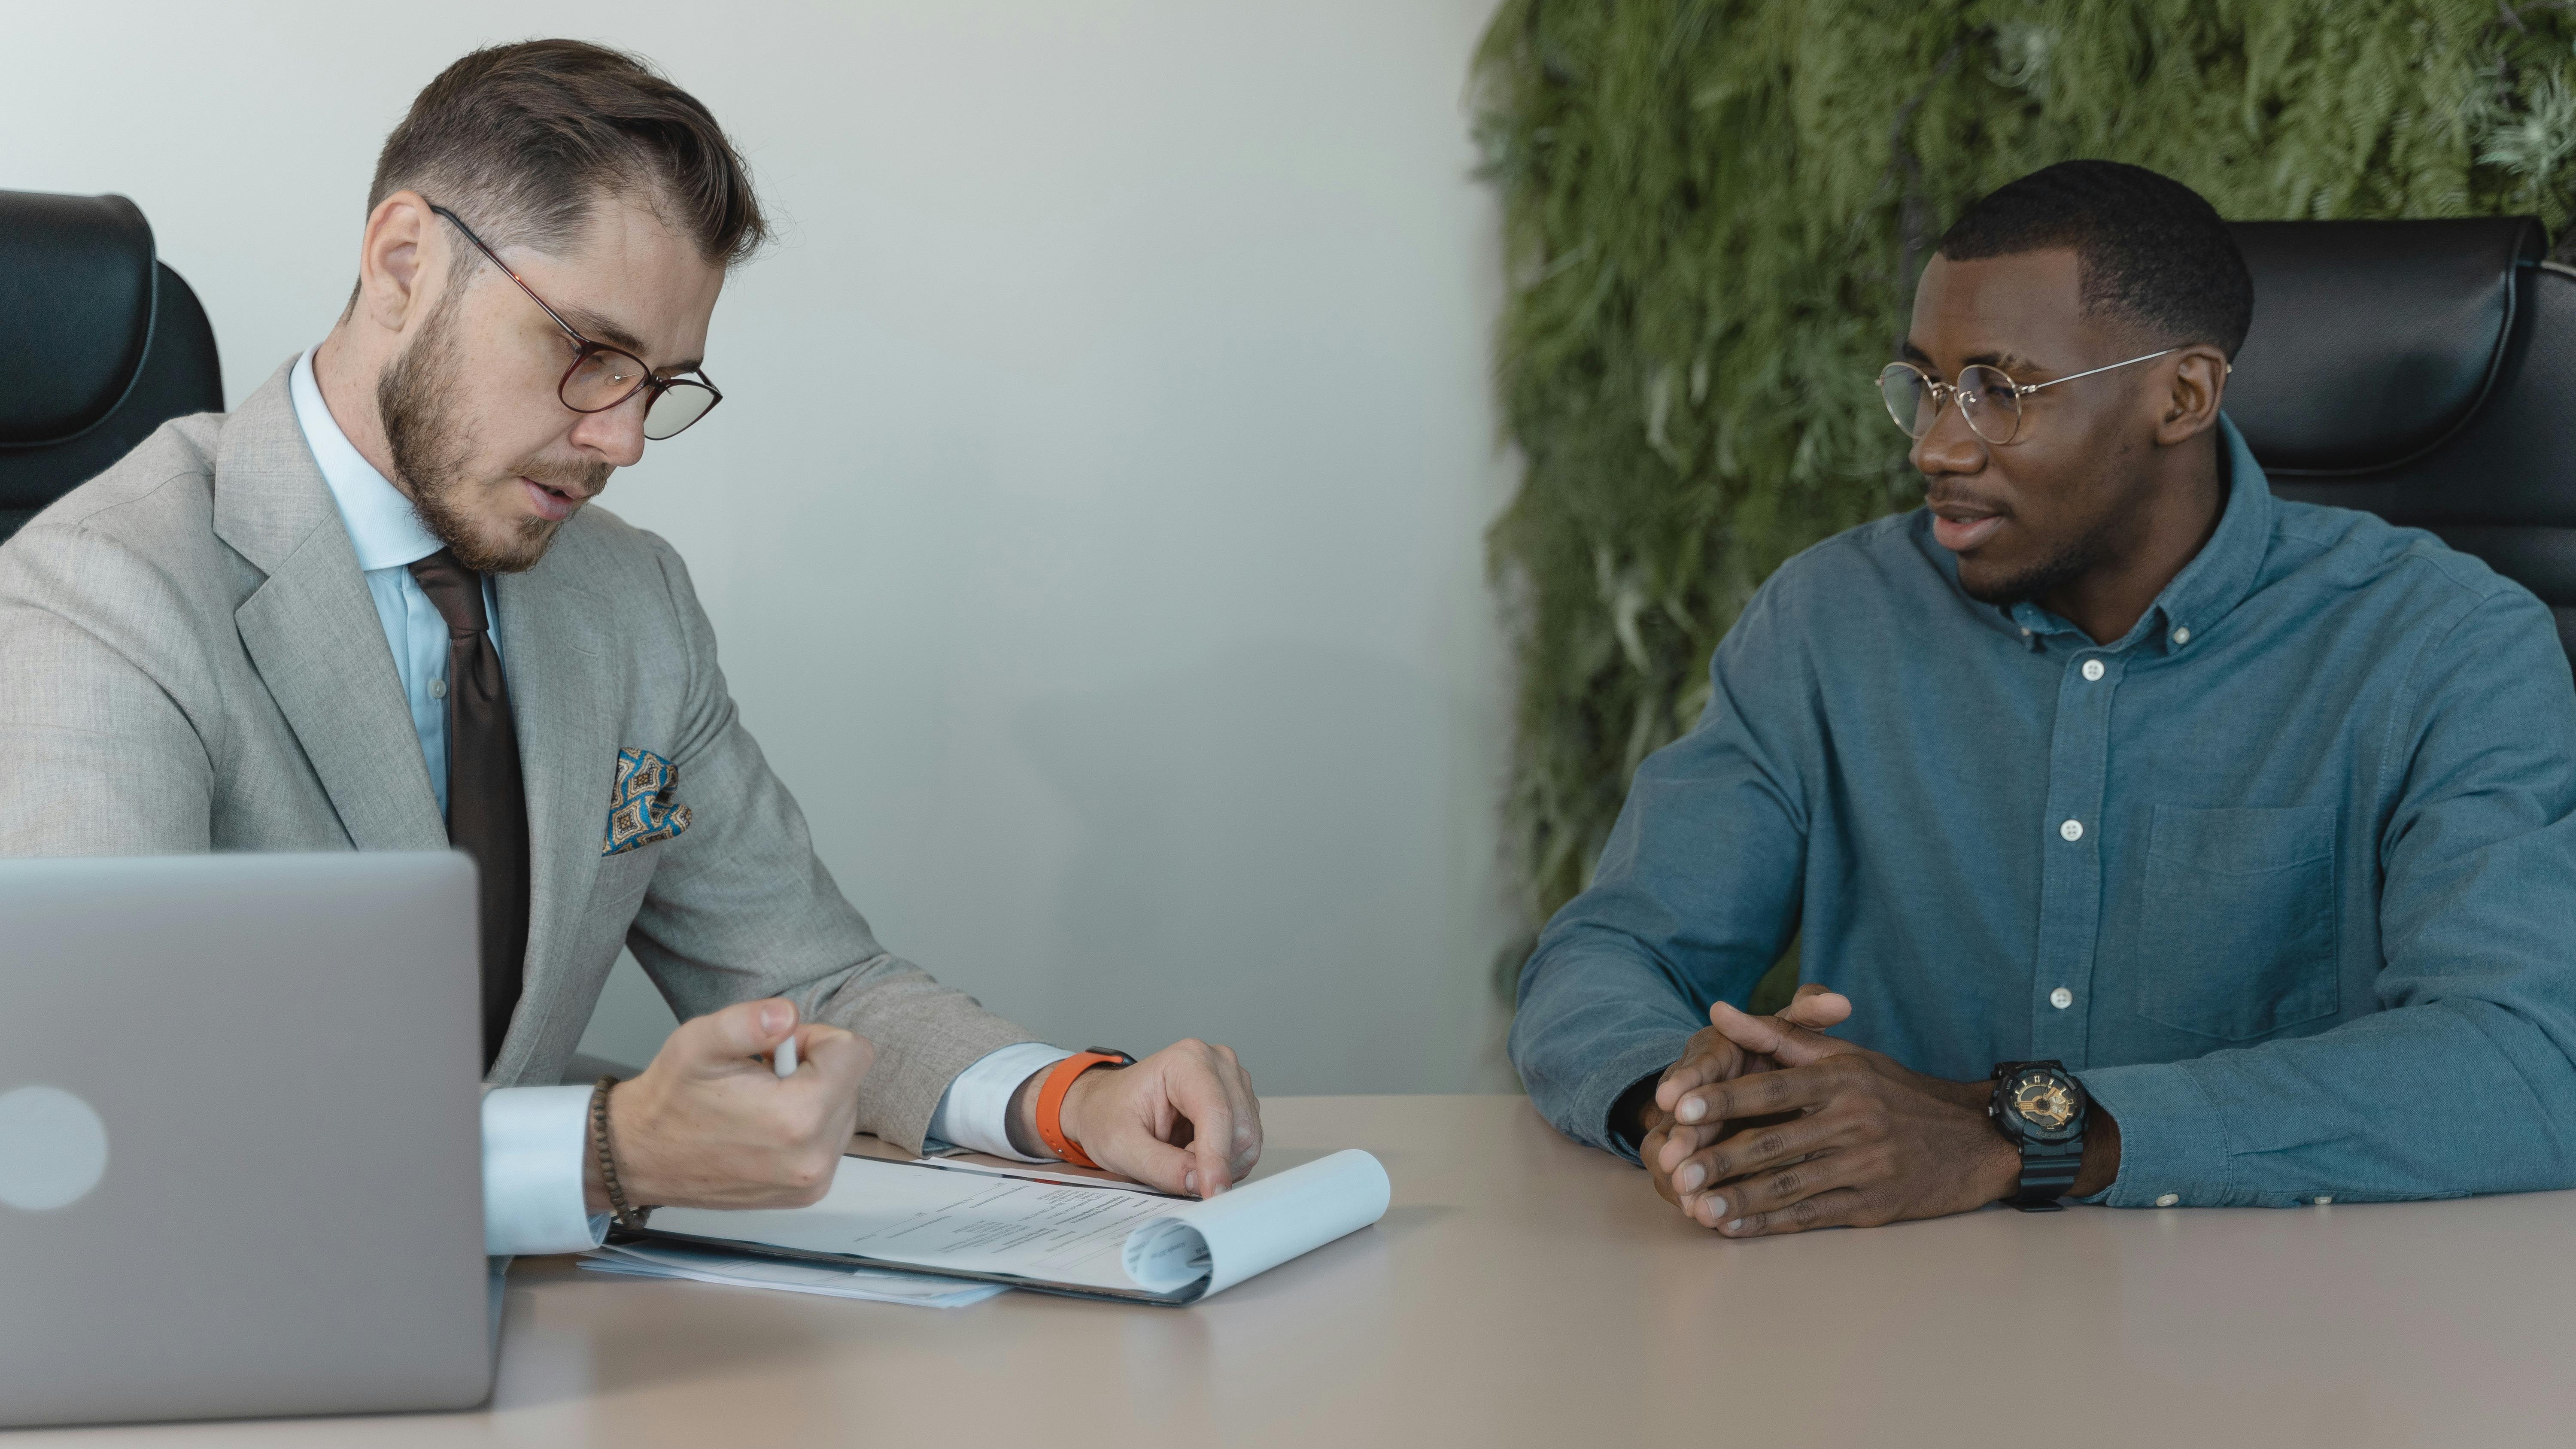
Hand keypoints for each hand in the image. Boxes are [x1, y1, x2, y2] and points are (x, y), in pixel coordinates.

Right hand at [587, 998, 874, 1212]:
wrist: (642, 1157)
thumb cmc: (671, 1101)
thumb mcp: (699, 1043)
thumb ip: (748, 1021)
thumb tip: (787, 1014)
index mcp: (798, 1117)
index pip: (854, 1052)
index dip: (814, 1040)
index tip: (776, 1051)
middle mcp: (815, 1157)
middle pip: (850, 1081)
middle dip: (812, 1069)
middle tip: (761, 1078)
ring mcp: (814, 1180)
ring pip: (844, 1109)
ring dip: (811, 1097)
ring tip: (760, 1103)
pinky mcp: (808, 1192)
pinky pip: (831, 1139)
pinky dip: (806, 1125)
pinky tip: (764, 1126)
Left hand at [1013, 1040, 1261, 1197]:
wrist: (1105, 1106)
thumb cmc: (1108, 1116)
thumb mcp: (1121, 1146)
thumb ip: (1160, 1166)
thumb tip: (1199, 1183)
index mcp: (1186, 1061)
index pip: (1216, 1111)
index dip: (1216, 1157)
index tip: (1211, 1193)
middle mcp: (1217, 1063)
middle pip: (1240, 1127)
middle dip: (1214, 1162)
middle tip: (1178, 1171)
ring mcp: (1232, 1080)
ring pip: (1248, 1138)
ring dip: (1220, 1163)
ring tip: (1180, 1157)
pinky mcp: (1239, 1100)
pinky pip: (1246, 1143)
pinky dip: (1224, 1160)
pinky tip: (1195, 1153)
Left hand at [1659, 1003, 2015, 1235]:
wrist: (1974, 1140)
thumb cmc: (1897, 1092)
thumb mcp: (1847, 1054)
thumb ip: (1779, 1035)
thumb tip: (1719, 1010)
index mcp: (1841, 1079)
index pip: (1771, 1088)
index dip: (1723, 1099)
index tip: (1678, 1107)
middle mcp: (1853, 1121)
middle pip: (1773, 1142)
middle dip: (1718, 1158)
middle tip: (1673, 1169)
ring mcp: (1865, 1167)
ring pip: (1788, 1184)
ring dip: (1737, 1198)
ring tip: (1693, 1207)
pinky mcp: (1874, 1205)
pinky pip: (1811, 1215)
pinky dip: (1769, 1223)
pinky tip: (1734, 1226)